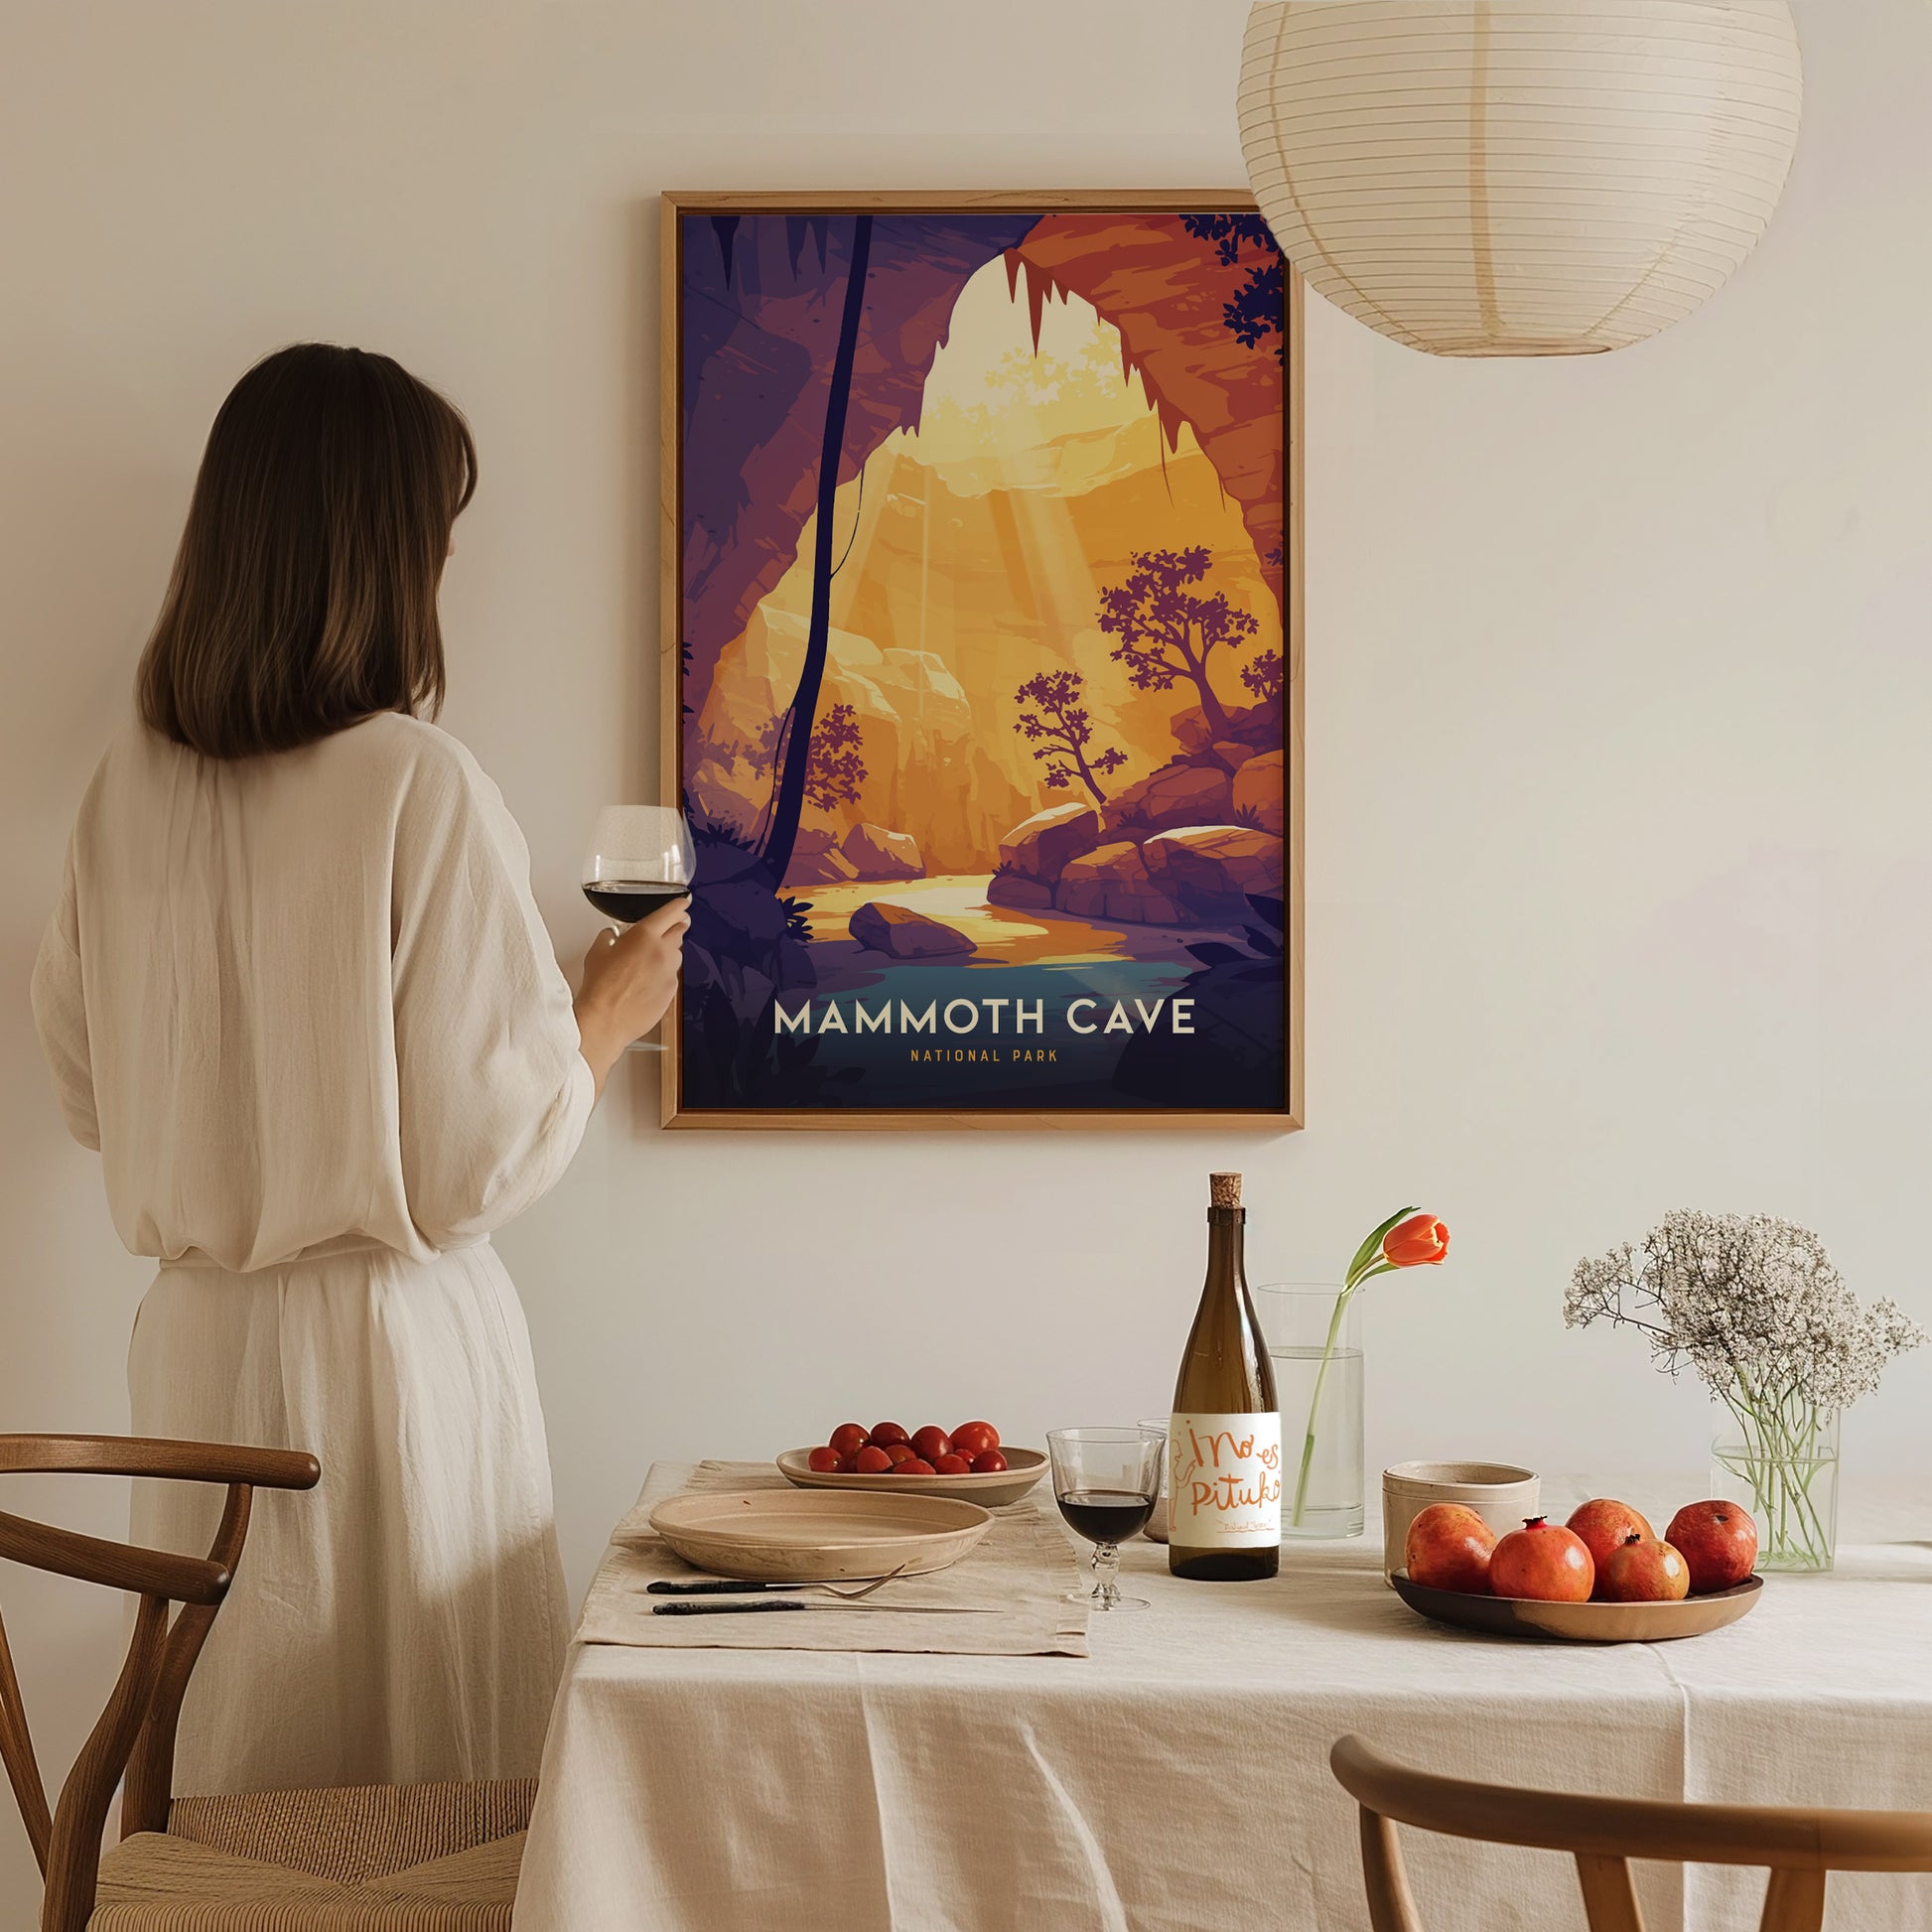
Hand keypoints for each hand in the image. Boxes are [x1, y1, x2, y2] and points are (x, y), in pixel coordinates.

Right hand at [574, 896, 690, 1094]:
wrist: (605, 1019)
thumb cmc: (600, 987)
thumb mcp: (597, 952)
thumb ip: (609, 937)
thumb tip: (612, 935)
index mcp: (644, 935)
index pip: (671, 912)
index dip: (679, 906)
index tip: (683, 903)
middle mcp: (662, 952)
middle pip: (679, 931)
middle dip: (676, 927)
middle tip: (670, 928)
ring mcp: (670, 973)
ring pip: (677, 955)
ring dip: (668, 953)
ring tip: (649, 961)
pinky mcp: (671, 992)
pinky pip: (672, 977)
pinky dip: (664, 975)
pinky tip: (647, 982)